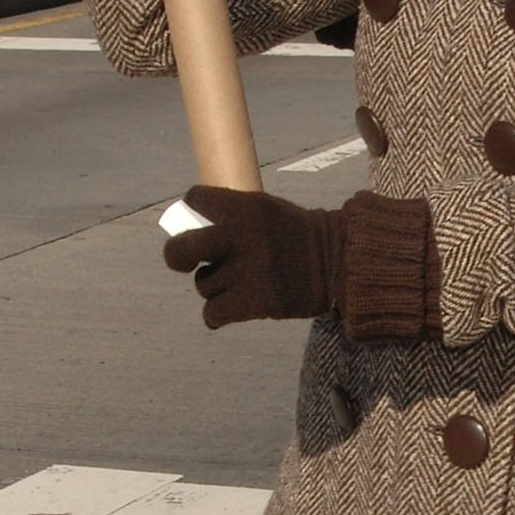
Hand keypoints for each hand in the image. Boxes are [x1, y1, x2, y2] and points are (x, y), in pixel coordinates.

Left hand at [165, 188, 343, 329]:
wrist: (337, 261)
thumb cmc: (297, 234)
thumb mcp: (266, 209)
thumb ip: (232, 215)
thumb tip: (191, 227)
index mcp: (245, 208)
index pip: (195, 199)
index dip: (193, 209)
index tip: (197, 219)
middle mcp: (241, 238)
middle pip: (183, 250)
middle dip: (177, 256)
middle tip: (184, 260)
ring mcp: (247, 272)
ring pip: (203, 284)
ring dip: (213, 286)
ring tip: (236, 283)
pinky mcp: (256, 301)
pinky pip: (213, 313)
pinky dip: (216, 315)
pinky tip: (227, 310)